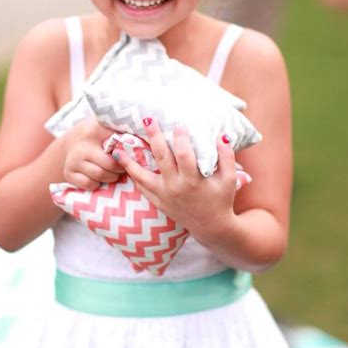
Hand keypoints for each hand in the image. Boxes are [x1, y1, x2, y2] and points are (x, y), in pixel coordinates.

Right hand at [63, 117, 124, 190]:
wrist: (74, 139)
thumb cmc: (100, 133)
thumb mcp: (110, 127)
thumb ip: (125, 131)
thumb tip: (146, 134)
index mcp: (94, 132)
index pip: (116, 150)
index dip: (126, 157)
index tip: (131, 158)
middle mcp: (80, 148)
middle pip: (108, 168)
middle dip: (119, 170)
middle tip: (124, 167)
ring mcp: (72, 162)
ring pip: (99, 177)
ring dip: (110, 178)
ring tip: (114, 172)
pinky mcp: (68, 174)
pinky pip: (88, 185)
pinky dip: (97, 183)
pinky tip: (100, 177)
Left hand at [112, 119, 238, 241]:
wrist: (211, 227)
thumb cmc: (221, 199)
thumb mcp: (230, 179)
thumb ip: (227, 157)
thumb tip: (222, 135)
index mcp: (194, 180)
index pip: (184, 154)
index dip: (181, 138)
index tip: (178, 124)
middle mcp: (176, 187)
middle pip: (161, 158)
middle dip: (154, 137)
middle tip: (148, 120)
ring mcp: (164, 196)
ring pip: (142, 176)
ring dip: (129, 161)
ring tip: (117, 147)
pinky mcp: (158, 202)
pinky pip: (141, 188)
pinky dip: (133, 176)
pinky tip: (124, 163)